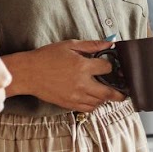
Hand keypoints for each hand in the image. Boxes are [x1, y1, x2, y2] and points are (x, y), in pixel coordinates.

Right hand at [1, 39, 125, 111]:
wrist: (28, 73)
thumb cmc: (47, 57)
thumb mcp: (70, 45)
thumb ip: (91, 45)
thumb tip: (110, 42)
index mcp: (82, 66)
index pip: (107, 68)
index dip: (110, 66)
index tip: (108, 66)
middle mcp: (81, 84)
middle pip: (108, 92)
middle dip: (118, 93)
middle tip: (123, 93)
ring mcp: (75, 96)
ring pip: (99, 102)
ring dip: (105, 98)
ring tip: (107, 94)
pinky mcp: (69, 104)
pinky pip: (87, 109)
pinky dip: (94, 105)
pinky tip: (94, 99)